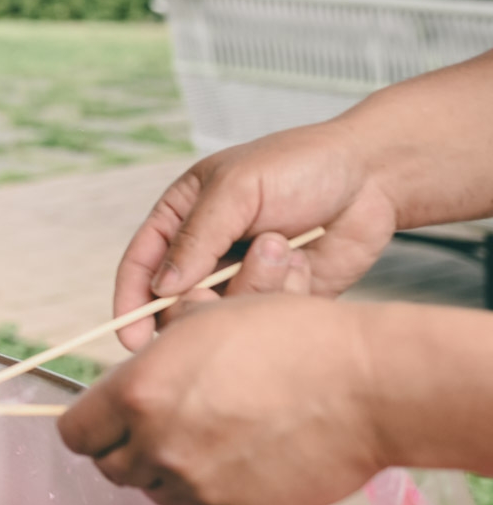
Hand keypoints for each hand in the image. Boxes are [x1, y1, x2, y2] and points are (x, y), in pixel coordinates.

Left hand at [60, 294, 387, 504]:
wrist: (365, 385)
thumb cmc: (289, 339)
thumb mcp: (203, 320)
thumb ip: (155, 353)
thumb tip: (136, 364)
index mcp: (139, 394)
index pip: (76, 433)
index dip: (89, 425)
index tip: (104, 420)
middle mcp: (161, 446)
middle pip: (113, 467)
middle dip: (127, 447)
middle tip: (160, 426)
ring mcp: (201, 487)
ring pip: (158, 491)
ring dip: (171, 470)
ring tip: (210, 437)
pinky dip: (213, 491)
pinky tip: (242, 459)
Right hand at [114, 120, 397, 349]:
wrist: (373, 177)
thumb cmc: (298, 166)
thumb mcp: (236, 189)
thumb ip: (196, 238)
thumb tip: (161, 288)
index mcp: (182, 219)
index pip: (142, 265)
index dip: (131, 302)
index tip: (131, 337)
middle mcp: (209, 253)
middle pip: (179, 302)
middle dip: (199, 302)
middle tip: (221, 292)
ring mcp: (245, 278)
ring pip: (226, 315)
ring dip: (253, 286)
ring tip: (284, 249)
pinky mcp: (283, 300)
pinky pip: (267, 321)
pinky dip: (284, 296)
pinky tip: (305, 260)